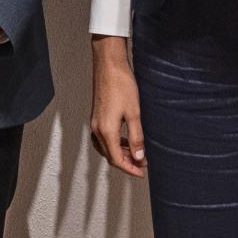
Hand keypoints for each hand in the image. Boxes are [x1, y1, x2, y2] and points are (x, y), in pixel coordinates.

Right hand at [88, 34, 145, 176]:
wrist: (108, 65)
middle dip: (126, 162)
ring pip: (106, 147)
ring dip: (120, 153)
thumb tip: (139, 157)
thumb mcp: (134, 113)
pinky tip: (126, 140)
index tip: (142, 172)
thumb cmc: (121, 85)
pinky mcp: (96, 116)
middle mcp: (97, 129)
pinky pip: (103, 137)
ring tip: (137, 153)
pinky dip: (115, 143)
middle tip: (142, 164)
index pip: (117, 159)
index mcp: (106, 131)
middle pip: (110, 155)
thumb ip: (137, 137)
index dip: (130, 168)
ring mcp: (95, 122)